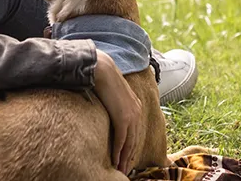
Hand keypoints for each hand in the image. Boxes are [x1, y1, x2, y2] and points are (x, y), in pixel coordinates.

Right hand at [93, 50, 141, 174]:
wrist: (102, 70)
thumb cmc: (105, 81)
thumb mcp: (115, 95)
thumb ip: (117, 105)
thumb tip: (112, 113)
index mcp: (136, 107)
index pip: (136, 133)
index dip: (132, 148)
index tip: (127, 159)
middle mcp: (137, 112)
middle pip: (135, 141)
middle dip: (130, 157)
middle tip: (125, 169)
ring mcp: (131, 115)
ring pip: (130, 143)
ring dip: (124, 158)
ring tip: (120, 169)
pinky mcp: (123, 117)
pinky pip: (122, 139)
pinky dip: (118, 151)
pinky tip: (115, 160)